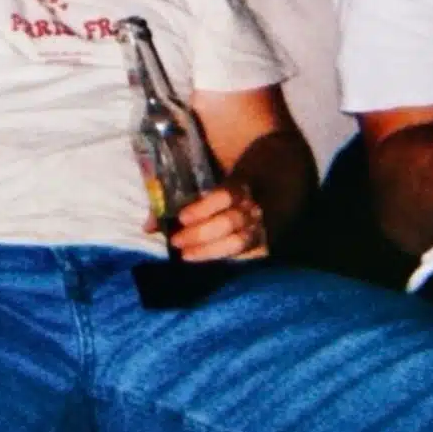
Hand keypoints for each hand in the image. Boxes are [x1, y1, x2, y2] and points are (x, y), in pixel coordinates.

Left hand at [144, 180, 268, 261]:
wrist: (285, 171)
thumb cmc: (243, 171)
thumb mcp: (218, 173)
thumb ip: (184, 196)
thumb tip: (147, 226)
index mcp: (246, 181)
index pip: (226, 195)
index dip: (204, 208)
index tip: (182, 217)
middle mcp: (258, 203)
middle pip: (230, 222)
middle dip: (201, 234)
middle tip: (177, 241)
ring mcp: (267, 224)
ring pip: (240, 242)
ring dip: (210, 251)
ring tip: (187, 255)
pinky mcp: (271, 240)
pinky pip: (248, 254)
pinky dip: (226, 258)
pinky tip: (209, 259)